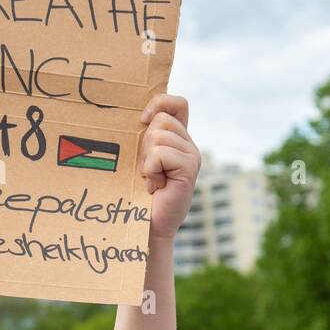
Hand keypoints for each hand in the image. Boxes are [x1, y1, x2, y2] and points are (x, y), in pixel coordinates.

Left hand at [138, 94, 200, 241]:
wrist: (146, 226)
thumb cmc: (137, 194)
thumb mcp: (138, 159)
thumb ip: (144, 137)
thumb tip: (137, 115)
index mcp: (178, 139)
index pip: (177, 104)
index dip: (160, 103)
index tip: (142, 120)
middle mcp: (188, 145)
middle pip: (162, 120)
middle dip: (145, 144)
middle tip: (146, 169)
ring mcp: (192, 156)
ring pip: (159, 136)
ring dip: (146, 159)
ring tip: (150, 179)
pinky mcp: (189, 168)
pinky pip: (161, 154)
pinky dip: (150, 169)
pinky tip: (155, 186)